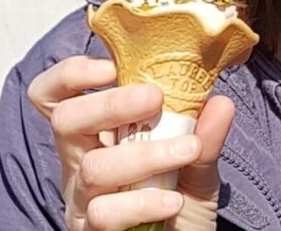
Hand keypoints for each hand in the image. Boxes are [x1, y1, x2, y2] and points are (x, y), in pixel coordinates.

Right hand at [28, 56, 233, 230]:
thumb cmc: (179, 208)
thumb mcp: (197, 167)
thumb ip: (205, 136)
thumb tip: (221, 102)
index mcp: (100, 134)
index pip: (60, 96)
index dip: (72, 73)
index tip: (113, 66)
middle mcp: (82, 162)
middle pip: (65, 120)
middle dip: (110, 103)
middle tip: (154, 98)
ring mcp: (83, 200)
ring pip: (93, 167)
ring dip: (144, 154)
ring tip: (187, 149)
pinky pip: (104, 213)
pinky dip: (143, 203)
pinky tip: (173, 200)